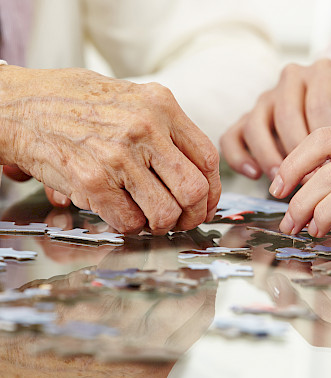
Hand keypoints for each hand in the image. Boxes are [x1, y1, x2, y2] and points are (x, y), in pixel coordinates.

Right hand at [0, 66, 220, 232]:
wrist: (20, 105)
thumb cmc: (77, 104)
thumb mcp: (131, 99)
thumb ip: (165, 130)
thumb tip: (193, 172)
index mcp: (161, 105)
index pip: (207, 158)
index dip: (213, 190)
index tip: (206, 203)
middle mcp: (144, 128)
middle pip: (194, 189)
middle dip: (193, 214)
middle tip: (183, 220)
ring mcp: (118, 155)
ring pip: (165, 213)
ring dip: (162, 225)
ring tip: (151, 220)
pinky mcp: (92, 181)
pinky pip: (129, 221)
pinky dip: (131, 227)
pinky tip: (123, 215)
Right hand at [220, 59, 330, 179]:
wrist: (324, 111)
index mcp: (324, 74)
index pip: (318, 106)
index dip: (321, 144)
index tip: (327, 173)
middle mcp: (291, 79)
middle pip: (286, 115)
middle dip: (295, 154)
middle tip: (305, 182)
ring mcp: (264, 99)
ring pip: (255, 125)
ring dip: (268, 157)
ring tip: (280, 181)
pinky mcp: (243, 119)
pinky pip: (230, 138)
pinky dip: (238, 158)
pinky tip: (254, 175)